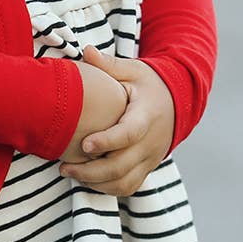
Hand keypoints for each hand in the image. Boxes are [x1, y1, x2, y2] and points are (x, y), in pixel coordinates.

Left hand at [58, 45, 174, 195]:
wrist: (178, 102)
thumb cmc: (148, 85)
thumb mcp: (133, 70)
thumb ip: (109, 65)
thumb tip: (86, 52)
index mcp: (146, 115)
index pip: (129, 133)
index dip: (108, 141)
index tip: (84, 145)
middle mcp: (151, 141)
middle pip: (122, 165)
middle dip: (91, 171)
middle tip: (64, 167)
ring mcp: (150, 158)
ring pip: (125, 182)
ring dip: (96, 184)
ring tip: (70, 173)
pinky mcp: (147, 168)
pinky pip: (128, 187)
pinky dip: (107, 189)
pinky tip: (86, 180)